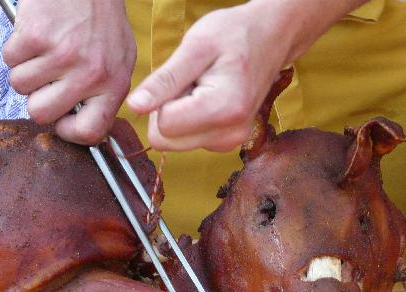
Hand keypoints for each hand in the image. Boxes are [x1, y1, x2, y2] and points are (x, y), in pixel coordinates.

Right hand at [3, 0, 135, 144]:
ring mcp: (61, 55)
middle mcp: (90, 74)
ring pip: (21, 86)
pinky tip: (37, 37)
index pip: (89, 132)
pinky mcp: (35, 35)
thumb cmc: (103, 23)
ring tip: (47, 52)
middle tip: (49, 81)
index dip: (69, 132)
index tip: (63, 122)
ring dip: (27, 71)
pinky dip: (17, 49)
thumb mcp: (121, 62)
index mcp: (114, 85)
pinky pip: (10, 59)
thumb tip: (89, 127)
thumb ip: (107, 95)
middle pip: (41, 113)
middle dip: (38, 99)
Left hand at [127, 3, 288, 151]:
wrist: (270, 39)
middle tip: (189, 84)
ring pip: (176, 143)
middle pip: (166, 142)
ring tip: (201, 88)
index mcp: (223, 109)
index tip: (182, 79)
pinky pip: (190, 140)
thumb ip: (164, 81)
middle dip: (167, 112)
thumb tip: (135, 106)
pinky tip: (208, 97)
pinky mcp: (229, 142)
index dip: (161, 100)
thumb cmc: (235, 35)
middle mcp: (229, 134)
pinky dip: (191, 120)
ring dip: (179, 116)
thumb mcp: (194, 47)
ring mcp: (231, 141)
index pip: (163, 126)